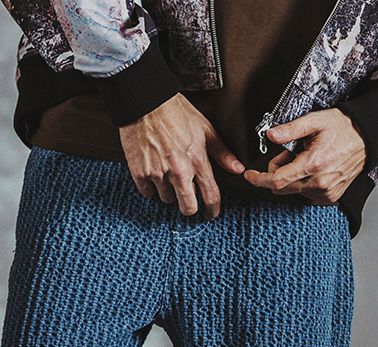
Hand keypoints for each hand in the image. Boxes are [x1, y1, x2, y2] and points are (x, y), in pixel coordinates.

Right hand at [118, 93, 244, 219]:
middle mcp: (179, 171)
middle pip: (188, 208)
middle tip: (188, 201)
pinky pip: (148, 193)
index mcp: (197, 161)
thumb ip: (222, 152)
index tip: (211, 213)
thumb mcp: (205, 129)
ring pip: (167, 199)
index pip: (210, 196)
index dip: (212, 210)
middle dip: (190, 207)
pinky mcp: (140, 172)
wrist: (146, 101)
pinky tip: (153, 175)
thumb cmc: (175, 111)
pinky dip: (151, 187)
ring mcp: (158, 173)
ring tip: (168, 176)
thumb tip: (237, 168)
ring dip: (169, 192)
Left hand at [243, 107, 366, 203]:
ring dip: (292, 177)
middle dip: (278, 172)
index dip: (259, 179)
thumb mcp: (315, 121)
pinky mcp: (330, 198)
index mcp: (313, 164)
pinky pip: (305, 196)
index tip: (249, 176)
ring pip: (293, 191)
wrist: (367, 138)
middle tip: (289, 154)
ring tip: (306, 159)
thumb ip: (290, 130)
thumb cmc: (342, 127)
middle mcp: (320, 182)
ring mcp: (326, 193)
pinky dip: (303, 184)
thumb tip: (270, 135)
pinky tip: (313, 170)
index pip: (277, 180)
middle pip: (282, 187)